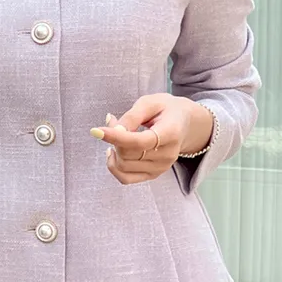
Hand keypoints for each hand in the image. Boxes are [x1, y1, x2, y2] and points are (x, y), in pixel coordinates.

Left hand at [90, 94, 212, 184]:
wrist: (185, 125)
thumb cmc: (166, 110)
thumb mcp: (151, 102)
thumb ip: (132, 116)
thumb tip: (113, 130)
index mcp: (171, 133)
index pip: (139, 141)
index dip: (116, 137)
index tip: (96, 131)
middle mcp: (167, 155)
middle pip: (128, 154)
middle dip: (114, 138)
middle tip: (113, 122)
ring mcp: (161, 168)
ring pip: (124, 166)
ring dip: (113, 150)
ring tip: (117, 135)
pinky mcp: (153, 175)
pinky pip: (126, 178)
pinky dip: (114, 166)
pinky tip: (114, 152)